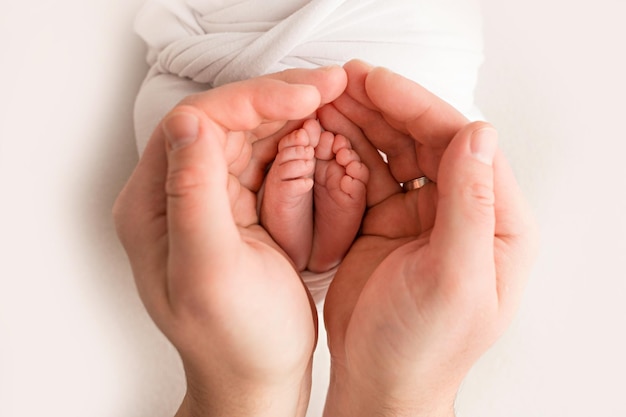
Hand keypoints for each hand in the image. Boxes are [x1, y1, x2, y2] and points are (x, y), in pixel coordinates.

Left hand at [113, 67, 346, 416]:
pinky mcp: (241, 206)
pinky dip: (298, 142)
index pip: (197, 123)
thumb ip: (192, 196)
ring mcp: (210, 197)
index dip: (252, 99)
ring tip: (335, 105)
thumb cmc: (235, 340)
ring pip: (250, 133)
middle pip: (225, 120)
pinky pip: (268, 157)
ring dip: (293, 116)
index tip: (304, 96)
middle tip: (330, 87)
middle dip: (279, 99)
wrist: (254, 376)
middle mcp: (177, 193)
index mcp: (154, 205)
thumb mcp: (209, 274)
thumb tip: (188, 123)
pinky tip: (324, 134)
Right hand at [319, 61, 537, 415]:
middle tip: (346, 80)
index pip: (464, 146)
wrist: (381, 382)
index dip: (421, 109)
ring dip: (364, 123)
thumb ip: (471, 205)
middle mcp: (462, 212)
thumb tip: (479, 134)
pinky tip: (325, 133)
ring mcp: (421, 216)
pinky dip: (346, 152)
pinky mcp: (384, 223)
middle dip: (386, 108)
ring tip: (329, 98)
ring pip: (394, 153)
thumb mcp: (456, 279)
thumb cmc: (425, 346)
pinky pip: (367, 176)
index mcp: (498, 224)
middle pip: (426, 140)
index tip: (379, 85)